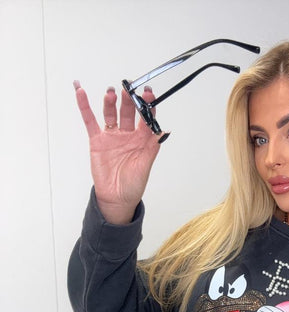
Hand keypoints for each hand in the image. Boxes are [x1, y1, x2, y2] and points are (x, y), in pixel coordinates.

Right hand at [74, 82, 165, 223]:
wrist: (116, 198)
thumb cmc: (133, 184)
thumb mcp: (145, 165)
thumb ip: (151, 147)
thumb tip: (161, 131)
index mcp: (141, 140)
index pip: (145, 118)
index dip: (147, 106)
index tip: (148, 94)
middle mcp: (127, 135)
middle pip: (127, 112)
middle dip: (128, 100)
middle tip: (128, 88)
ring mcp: (112, 137)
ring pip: (110, 114)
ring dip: (110, 102)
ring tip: (111, 93)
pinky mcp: (97, 141)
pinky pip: (90, 121)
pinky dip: (85, 107)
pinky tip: (81, 93)